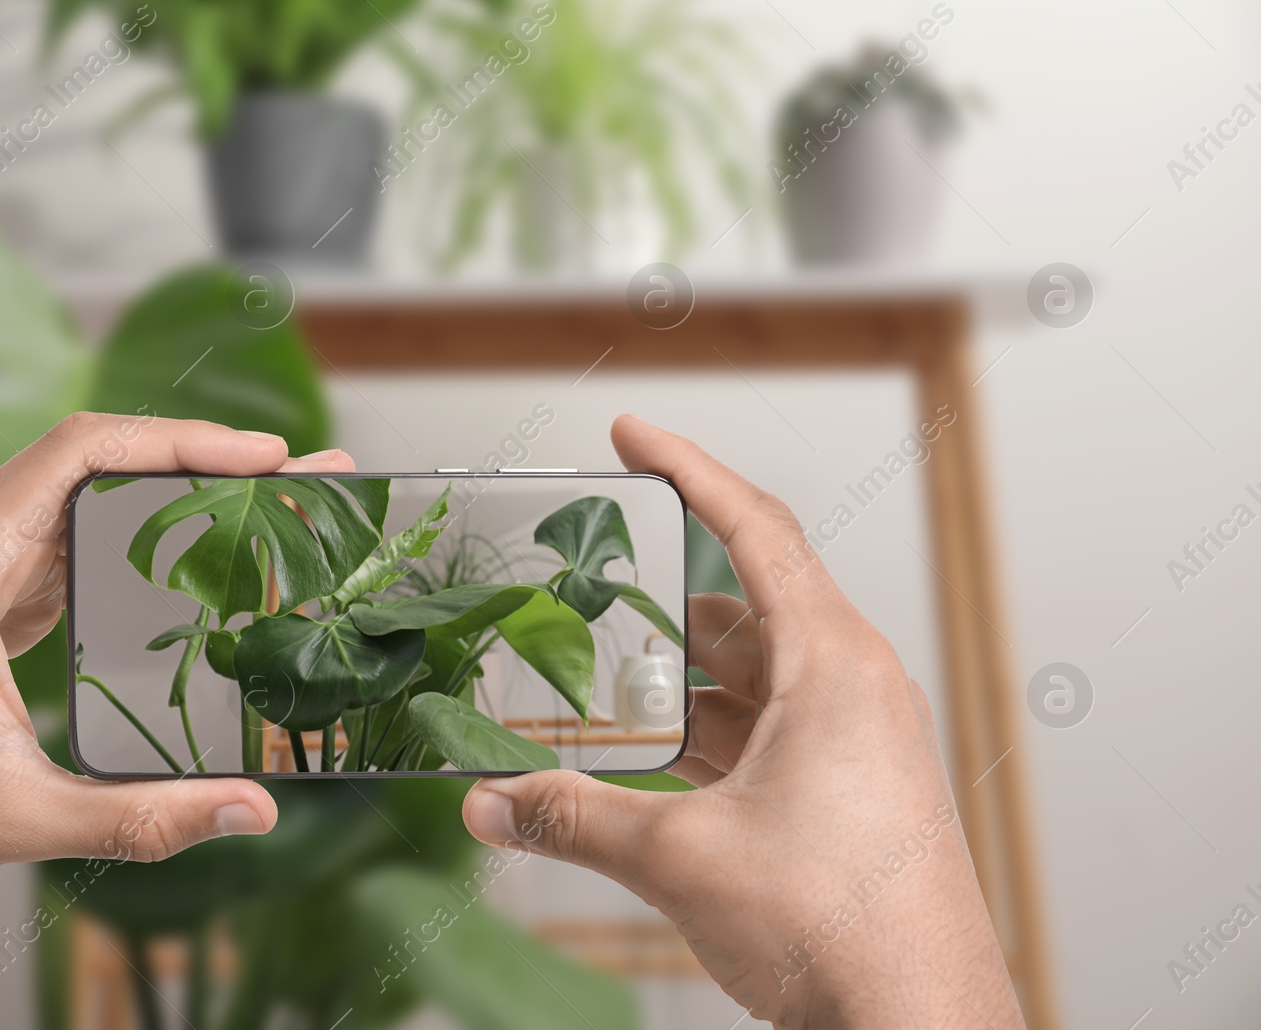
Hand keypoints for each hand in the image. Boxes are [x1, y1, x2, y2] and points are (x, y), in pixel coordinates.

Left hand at [0, 413, 353, 1027]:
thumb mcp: (19, 813)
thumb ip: (142, 814)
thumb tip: (251, 810)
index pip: (84, 451)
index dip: (183, 440)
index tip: (264, 455)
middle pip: (92, 470)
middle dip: (199, 473)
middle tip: (293, 483)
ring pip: (71, 506)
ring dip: (160, 512)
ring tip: (254, 518)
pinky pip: (47, 544)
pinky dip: (115, 551)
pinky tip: (176, 569)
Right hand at [461, 416, 1024, 1028]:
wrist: (916, 1023)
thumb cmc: (839, 924)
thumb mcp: (681, 855)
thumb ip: (572, 817)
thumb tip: (488, 802)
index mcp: (831, 664)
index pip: (752, 528)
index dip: (685, 468)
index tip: (630, 433)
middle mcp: (852, 688)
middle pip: (745, 603)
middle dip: (660, 594)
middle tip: (588, 585)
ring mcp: (856, 742)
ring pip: (753, 677)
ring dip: (680, 678)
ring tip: (601, 682)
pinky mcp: (849, 791)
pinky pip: (768, 732)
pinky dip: (705, 733)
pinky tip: (649, 761)